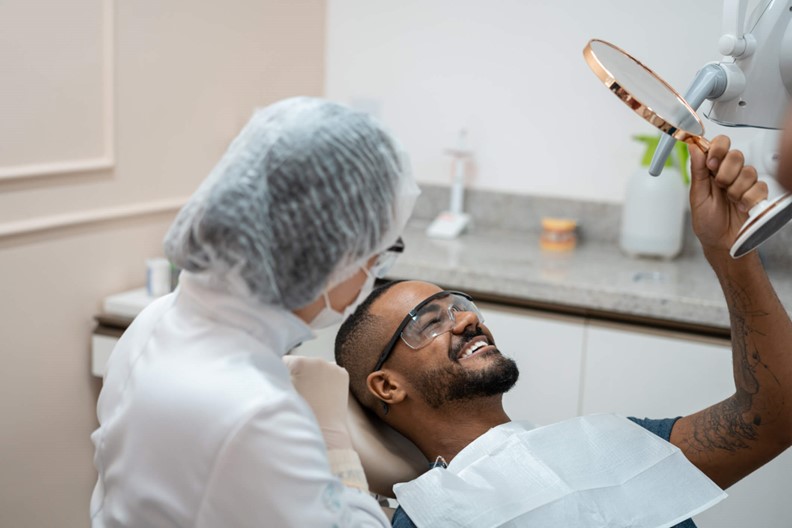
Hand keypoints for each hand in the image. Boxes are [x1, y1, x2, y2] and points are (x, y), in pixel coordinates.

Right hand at [282, 355, 353, 450]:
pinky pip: (329, 371)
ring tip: (311, 394)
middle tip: (299, 392)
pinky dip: (325, 378)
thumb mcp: (283, 392)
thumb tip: (278, 366)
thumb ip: (279, 375)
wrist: (325, 431)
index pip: (285, 362)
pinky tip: (322, 392)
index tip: (285, 387)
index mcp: (301, 362)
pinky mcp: (343, 374)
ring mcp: (333, 366)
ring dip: (312, 375)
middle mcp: (318, 360)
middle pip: (302, 363)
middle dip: (299, 374)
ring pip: (316, 367)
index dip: (282, 374)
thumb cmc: (299, 414)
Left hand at [688, 135, 767, 254]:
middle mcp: (729, 173)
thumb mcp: (697, 196)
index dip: (717, 149)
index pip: (719, 145)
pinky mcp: (758, 194)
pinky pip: (759, 187)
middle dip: (726, 172)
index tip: (711, 163)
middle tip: (720, 186)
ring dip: (736, 188)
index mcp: (712, 170)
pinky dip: (748, 199)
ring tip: (729, 201)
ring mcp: (744, 183)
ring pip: (748, 171)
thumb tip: (693, 147)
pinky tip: (740, 207)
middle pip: (736, 155)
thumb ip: (697, 171)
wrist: (721, 243)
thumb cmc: (707, 222)